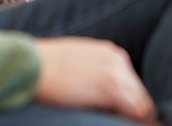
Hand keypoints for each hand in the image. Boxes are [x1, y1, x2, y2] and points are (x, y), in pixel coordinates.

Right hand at [34, 37, 158, 123]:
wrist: (30, 64)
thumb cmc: (44, 65)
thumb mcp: (76, 60)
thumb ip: (94, 70)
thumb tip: (99, 91)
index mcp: (111, 52)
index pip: (132, 83)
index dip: (130, 103)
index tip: (123, 116)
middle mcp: (118, 60)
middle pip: (140, 94)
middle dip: (136, 111)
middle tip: (128, 124)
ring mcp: (116, 73)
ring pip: (141, 104)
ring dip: (134, 118)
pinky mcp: (110, 89)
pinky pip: (135, 111)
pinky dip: (132, 121)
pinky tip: (122, 125)